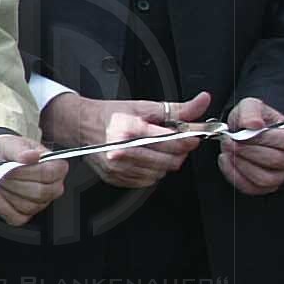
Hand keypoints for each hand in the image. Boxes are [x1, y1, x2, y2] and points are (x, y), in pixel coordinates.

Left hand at [0, 135, 67, 226]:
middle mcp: (52, 186)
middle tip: (1, 171)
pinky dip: (1, 206)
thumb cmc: (4, 151)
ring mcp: (40, 203)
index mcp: (54, 166)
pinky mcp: (25, 214)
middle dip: (15, 181)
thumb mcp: (8, 144)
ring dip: (7, 192)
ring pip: (27, 206)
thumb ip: (19, 150)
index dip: (28, 171)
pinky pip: (16, 218)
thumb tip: (32, 156)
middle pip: (39, 192)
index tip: (14, 164)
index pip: (50, 174)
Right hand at [40, 91, 208, 187]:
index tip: (192, 135)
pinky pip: (146, 181)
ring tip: (157, 149)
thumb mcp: (145, 107)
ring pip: (160, 172)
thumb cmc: (111, 115)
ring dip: (165, 162)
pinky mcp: (115, 177)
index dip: (189, 139)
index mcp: (130, 130)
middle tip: (174, 141)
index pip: (173, 142)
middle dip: (178, 151)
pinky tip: (145, 158)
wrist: (81, 125)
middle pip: (170, 160)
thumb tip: (202, 102)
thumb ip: (178, 109)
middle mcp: (122, 151)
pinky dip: (151, 170)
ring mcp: (118, 167)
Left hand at [219, 96, 283, 196]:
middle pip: (275, 160)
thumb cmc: (252, 119)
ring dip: (240, 164)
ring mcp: (281, 175)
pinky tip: (226, 160)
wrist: (244, 131)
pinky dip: (234, 175)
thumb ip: (251, 112)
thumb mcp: (250, 106)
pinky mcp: (266, 186)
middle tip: (228, 141)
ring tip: (227, 150)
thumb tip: (253, 125)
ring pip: (264, 178)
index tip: (241, 133)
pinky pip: (251, 188)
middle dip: (247, 151)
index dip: (263, 139)